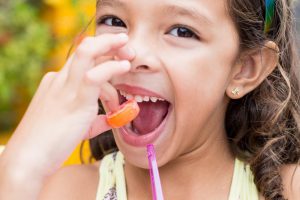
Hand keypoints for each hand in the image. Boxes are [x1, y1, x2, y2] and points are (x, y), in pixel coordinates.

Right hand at [0, 33, 134, 198]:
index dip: (103, 53)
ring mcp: (65, 88)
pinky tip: (124, 66)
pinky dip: (112, 68)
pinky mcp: (75, 101)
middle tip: (128, 48)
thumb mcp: (75, 127)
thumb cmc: (49, 144)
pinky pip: (94, 76)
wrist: (29, 159)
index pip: (82, 60)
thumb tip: (109, 119)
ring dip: (111, 47)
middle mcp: (60, 79)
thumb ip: (94, 120)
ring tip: (129, 55)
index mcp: (57, 83)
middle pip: (85, 48)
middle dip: (108, 42)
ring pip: (87, 52)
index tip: (120, 58)